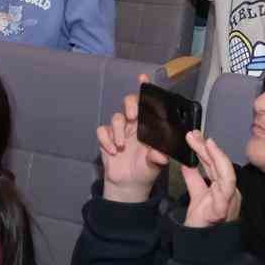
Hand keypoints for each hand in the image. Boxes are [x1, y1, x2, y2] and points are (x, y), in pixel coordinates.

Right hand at [97, 75, 167, 202]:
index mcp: (148, 125)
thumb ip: (157, 158)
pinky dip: (106, 140)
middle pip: (129, 103)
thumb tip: (161, 156)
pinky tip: (112, 151)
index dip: (145, 89)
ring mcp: (119, 130)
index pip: (147, 104)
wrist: (129, 185)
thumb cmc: (145, 170)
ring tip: (121, 147)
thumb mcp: (155, 165)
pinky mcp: (106, 138)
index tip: (143, 79)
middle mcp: (133, 124)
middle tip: (132, 116)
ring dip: (118, 131)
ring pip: (116, 117)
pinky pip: (102, 131)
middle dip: (130, 105)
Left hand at [182, 130, 241, 227]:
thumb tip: (187, 158)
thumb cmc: (201, 221)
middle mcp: (230, 192)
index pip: (216, 164)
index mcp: (224, 187)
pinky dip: (220, 176)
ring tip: (205, 143)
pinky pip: (224, 192)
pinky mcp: (222, 210)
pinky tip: (211, 165)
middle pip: (220, 166)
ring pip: (225, 174)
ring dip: (215, 157)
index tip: (194, 135)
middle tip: (192, 135)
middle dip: (207, 149)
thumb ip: (193, 177)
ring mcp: (229, 201)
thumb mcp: (196, 193)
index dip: (206, 149)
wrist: (199, 246)